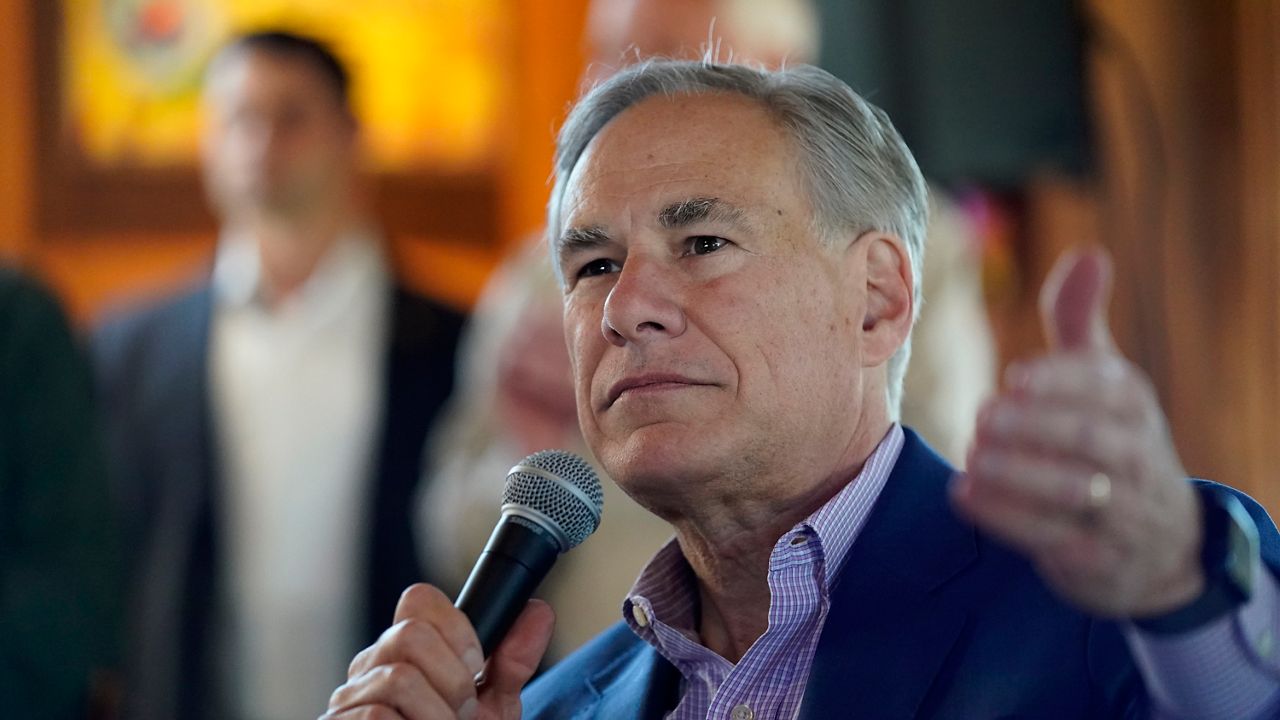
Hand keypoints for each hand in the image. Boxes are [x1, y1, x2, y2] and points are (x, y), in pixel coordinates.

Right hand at [322, 584, 553, 719]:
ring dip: (438, 714)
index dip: (457, 628)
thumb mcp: (490, 708)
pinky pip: (378, 716)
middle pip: (410, 633)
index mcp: (403, 653)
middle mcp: (369, 670)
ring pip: (399, 678)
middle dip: (453, 678)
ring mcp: (348, 702)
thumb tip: (538, 612)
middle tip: (461, 712)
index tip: (476, 667)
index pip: (419, 599)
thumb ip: (510, 664)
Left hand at [951, 248, 1203, 617]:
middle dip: (1036, 429)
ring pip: (1076, 493)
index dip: (1061, 382)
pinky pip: (1055, 540)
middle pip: (1092, 441)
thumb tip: (1088, 253)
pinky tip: (963, 495)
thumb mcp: (1104, 379)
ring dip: (1019, 475)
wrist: (1160, 541)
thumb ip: (1080, 321)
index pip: (1106, 388)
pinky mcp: (1097, 558)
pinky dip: (1009, 519)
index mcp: (1133, 405)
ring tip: (970, 458)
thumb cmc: (1113, 439)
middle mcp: (1135, 456)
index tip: (1015, 377)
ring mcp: (1122, 512)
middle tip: (982, 417)